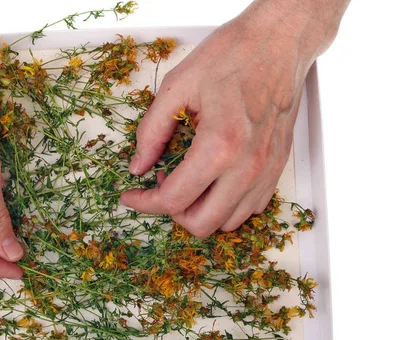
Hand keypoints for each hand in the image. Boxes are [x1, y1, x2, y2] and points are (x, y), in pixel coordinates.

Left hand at [121, 1, 343, 236]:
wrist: (280, 42)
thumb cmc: (232, 55)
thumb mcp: (177, 86)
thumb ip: (151, 132)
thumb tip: (137, 167)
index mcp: (219, 146)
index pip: (173, 200)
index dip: (144, 203)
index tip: (131, 195)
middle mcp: (247, 167)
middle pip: (201, 224)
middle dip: (172, 212)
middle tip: (162, 184)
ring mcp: (267, 171)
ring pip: (227, 223)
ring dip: (200, 210)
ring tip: (188, 178)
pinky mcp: (278, 168)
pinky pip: (250, 208)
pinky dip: (225, 205)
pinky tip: (213, 179)